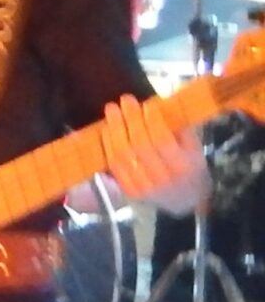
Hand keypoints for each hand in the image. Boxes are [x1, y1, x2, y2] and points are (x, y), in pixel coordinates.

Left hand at [101, 95, 205, 214]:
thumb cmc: (191, 167)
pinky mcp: (129, 191)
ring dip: (115, 129)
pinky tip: (107, 128)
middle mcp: (162, 178)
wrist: (186, 201)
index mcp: (184, 166)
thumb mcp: (195, 148)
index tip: (147, 103)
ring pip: (123, 155)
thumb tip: (157, 104)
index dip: (152, 120)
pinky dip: (108, 144)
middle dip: (130, 119)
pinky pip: (114, 165)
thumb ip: (179, 128)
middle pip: (140, 145)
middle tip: (125, 100)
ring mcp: (143, 186)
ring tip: (112, 109)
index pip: (162, 140)